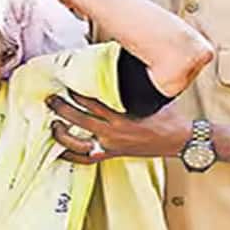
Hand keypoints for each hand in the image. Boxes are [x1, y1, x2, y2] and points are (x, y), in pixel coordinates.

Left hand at [47, 93, 189, 163]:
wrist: (179, 140)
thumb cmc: (167, 117)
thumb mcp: (151, 97)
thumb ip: (132, 87)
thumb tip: (118, 69)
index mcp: (122, 119)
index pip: (93, 105)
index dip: (77, 95)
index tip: (66, 85)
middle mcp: (113, 134)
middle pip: (80, 122)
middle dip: (62, 110)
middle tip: (50, 100)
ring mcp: (111, 147)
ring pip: (78, 145)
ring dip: (62, 136)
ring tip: (52, 125)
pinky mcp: (112, 155)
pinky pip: (86, 159)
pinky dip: (72, 156)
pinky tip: (61, 151)